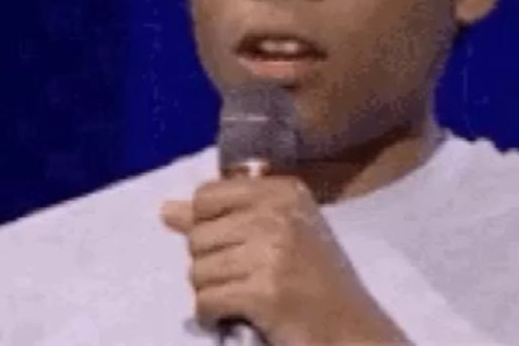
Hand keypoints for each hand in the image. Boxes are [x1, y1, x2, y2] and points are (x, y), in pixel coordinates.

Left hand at [161, 176, 409, 345]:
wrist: (352, 328)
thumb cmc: (315, 278)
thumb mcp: (279, 232)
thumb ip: (224, 216)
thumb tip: (166, 210)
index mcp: (282, 191)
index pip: (206, 196)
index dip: (208, 226)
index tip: (235, 246)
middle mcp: (277, 213)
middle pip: (197, 236)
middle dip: (211, 265)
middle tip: (245, 278)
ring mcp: (271, 252)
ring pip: (197, 271)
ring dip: (213, 292)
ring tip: (244, 296)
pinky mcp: (264, 292)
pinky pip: (206, 301)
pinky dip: (213, 316)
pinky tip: (238, 315)